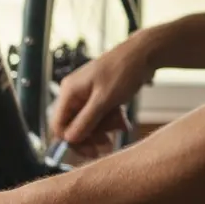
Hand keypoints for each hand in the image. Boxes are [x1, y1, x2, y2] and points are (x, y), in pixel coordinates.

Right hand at [50, 35, 154, 156]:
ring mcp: (86, 95)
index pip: (59, 125)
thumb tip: (69, 140)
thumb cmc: (124, 70)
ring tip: (120, 125)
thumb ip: (85, 121)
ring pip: (88, 123)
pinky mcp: (98, 96)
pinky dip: (109, 121)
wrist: (145, 52)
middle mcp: (74, 94)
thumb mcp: (104, 100)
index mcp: (69, 92)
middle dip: (91, 136)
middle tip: (107, 143)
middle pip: (73, 126)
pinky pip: (98, 116)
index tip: (89, 151)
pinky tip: (122, 121)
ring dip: (104, 129)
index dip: (72, 140)